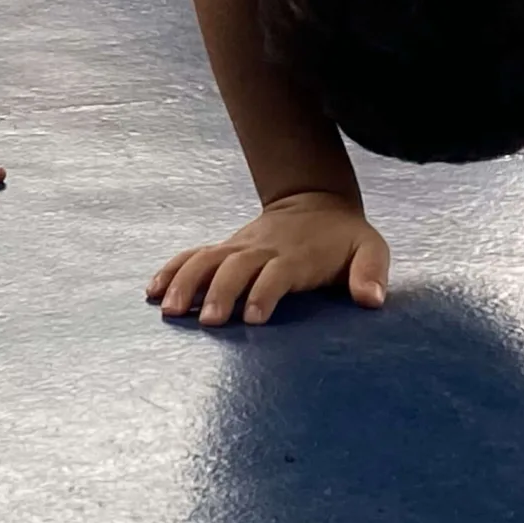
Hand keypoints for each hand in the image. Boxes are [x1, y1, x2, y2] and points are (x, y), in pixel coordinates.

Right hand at [148, 190, 389, 325]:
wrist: (316, 202)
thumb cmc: (344, 238)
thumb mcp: (371, 249)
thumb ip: (372, 273)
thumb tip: (372, 300)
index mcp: (296, 254)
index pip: (276, 272)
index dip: (264, 292)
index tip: (252, 317)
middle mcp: (262, 249)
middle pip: (236, 267)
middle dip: (220, 292)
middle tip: (207, 321)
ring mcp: (239, 247)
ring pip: (207, 259)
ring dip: (186, 282)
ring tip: (167, 309)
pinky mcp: (225, 248)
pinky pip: (193, 255)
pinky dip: (172, 269)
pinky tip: (151, 290)